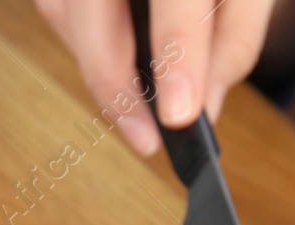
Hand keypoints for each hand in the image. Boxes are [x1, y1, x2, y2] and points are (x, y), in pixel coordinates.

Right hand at [34, 0, 274, 155]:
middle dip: (115, 86)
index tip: (179, 116)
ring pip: (65, 16)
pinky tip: (120, 66)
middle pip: (93, 16)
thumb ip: (234, 43)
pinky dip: (89, 46)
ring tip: (140, 106)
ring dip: (100, 68)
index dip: (177, 59)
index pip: (175, 3)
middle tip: (145, 140)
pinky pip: (60, 12)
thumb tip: (204, 108)